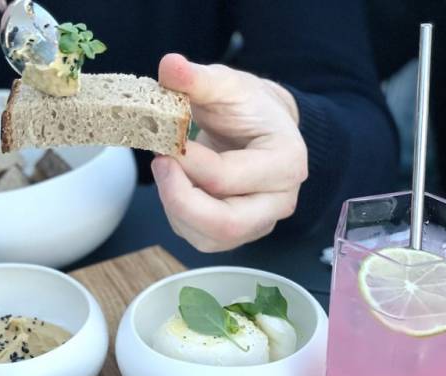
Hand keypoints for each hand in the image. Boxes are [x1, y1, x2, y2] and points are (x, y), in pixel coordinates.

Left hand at [151, 54, 307, 252]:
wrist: (259, 127)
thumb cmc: (248, 107)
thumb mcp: (227, 84)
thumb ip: (199, 78)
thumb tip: (170, 66)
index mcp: (286, 162)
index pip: (227, 177)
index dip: (187, 162)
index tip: (165, 140)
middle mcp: (279, 201)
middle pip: (226, 225)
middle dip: (180, 199)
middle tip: (159, 164)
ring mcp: (259, 222)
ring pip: (208, 238)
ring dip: (175, 208)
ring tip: (168, 169)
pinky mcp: (237, 233)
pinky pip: (199, 238)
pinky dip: (178, 215)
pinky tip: (177, 185)